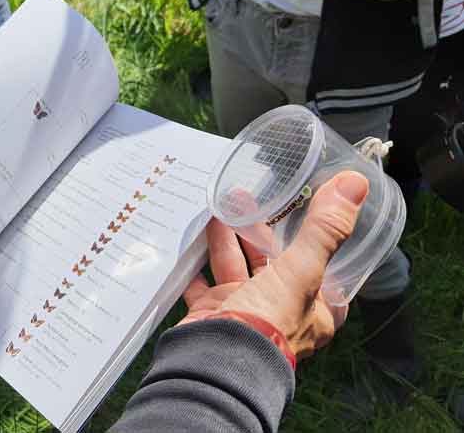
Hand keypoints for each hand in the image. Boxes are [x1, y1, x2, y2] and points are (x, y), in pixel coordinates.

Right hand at [181, 171, 368, 359]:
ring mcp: (243, 312)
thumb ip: (325, 229)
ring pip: (234, 267)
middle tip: (247, 196)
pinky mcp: (212, 315)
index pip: (322, 269)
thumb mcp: (303, 271)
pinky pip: (201, 284)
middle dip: (258, 230)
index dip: (315, 241)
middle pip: (271, 262)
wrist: (217, 361)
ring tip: (218, 207)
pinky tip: (188, 240)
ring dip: (225, 238)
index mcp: (312, 310)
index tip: (306, 211)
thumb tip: (356, 184)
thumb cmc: (270, 324)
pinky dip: (194, 263)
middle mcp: (279, 311)